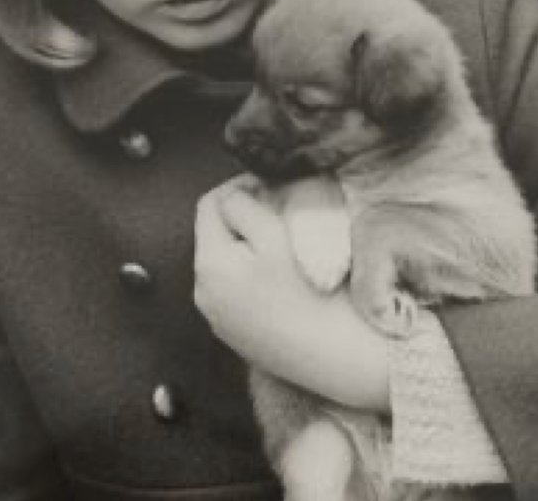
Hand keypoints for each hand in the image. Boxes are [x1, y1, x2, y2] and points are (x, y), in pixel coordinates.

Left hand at [194, 176, 389, 411]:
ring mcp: (217, 317)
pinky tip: (281, 276)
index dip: (236, 185)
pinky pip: (235, 289)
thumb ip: (243, 206)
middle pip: (214, 234)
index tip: (268, 182)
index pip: (208, 204)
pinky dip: (250, 273)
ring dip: (245, 244)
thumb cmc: (307, 290)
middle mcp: (202, 292)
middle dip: (240, 215)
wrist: (335, 355)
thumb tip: (232, 196)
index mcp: (208, 263)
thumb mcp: (272, 234)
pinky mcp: (236, 335)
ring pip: (225, 262)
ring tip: (280, 240)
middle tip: (278, 207)